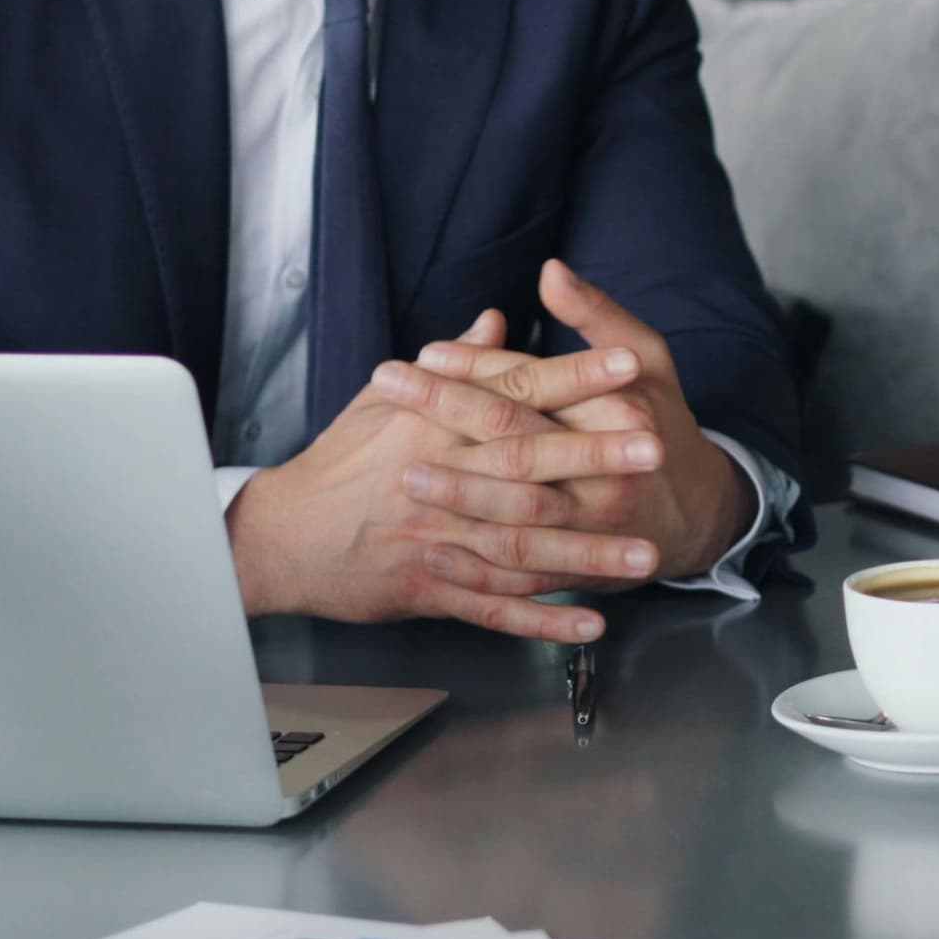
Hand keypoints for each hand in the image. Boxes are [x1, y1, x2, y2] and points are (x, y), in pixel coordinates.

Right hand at [228, 321, 653, 641]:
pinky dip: (543, 618)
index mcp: (435, 421)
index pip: (518, 391)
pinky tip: (591, 621)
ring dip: (588, 552)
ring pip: (523, 545)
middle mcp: (441, 476)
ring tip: (647, 552)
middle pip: (529, 463)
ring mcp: (437, 537)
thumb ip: (455, 363)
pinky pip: (494, 608)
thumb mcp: (387, 399)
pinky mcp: (429, 588)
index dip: (577, 377)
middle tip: (658, 449)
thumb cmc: (340, 461)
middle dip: (597, 456)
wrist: (280, 536)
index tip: (631, 364)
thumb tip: (497, 318)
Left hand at [377, 260, 757, 590]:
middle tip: (387, 392)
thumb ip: (597, 315)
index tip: (425, 352)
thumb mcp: (646, 357)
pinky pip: (522, 574)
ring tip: (401, 472)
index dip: (478, 366)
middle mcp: (607, 471)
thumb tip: (550, 270)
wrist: (696, 511)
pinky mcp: (581, 569)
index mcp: (619, 411)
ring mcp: (593, 527)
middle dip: (447, 416)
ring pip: (516, 515)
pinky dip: (476, 570)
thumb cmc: (661, 420)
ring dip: (457, 494)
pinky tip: (432, 552)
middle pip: (517, 443)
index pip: (535, 383)